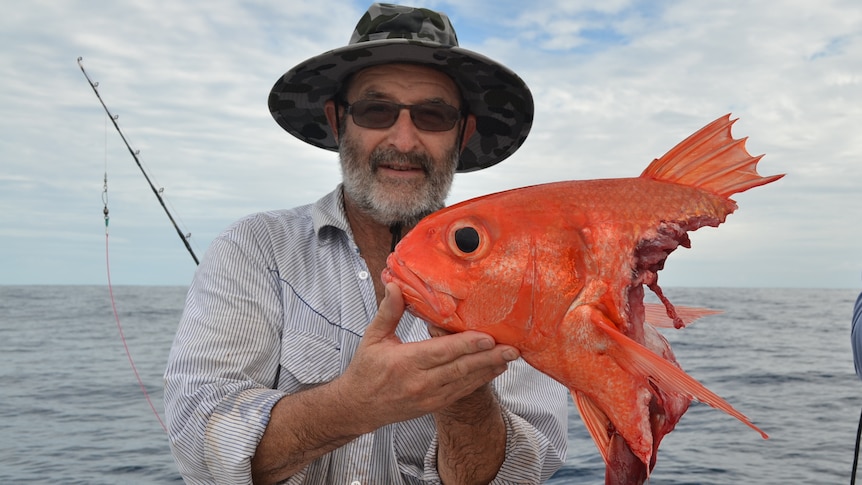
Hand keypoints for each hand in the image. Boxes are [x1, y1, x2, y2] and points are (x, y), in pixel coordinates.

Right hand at [336, 282, 519, 431]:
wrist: (358, 407)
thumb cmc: (365, 371)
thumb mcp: (373, 338)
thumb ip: (388, 311)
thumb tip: (395, 285)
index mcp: (405, 362)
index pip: (442, 352)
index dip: (467, 345)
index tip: (488, 338)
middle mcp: (420, 382)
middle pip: (460, 368)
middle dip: (489, 358)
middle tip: (511, 348)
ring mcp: (429, 396)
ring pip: (465, 382)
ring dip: (489, 370)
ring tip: (509, 358)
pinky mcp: (434, 405)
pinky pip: (461, 392)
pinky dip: (479, 381)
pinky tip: (493, 371)